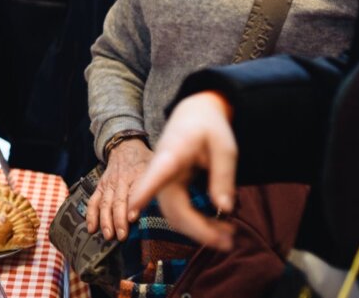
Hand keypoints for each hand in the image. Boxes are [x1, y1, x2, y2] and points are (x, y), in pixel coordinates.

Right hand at [87, 138, 152, 240]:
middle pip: (118, 201)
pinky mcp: (101, 186)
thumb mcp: (156, 167)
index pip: (134, 191)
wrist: (125, 146)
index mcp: (137, 175)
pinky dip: (91, 214)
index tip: (132, 218)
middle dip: (118, 219)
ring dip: (105, 220)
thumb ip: (159, 183)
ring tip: (108, 235)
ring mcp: (109, 183)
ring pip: (105, 203)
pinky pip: (93, 201)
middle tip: (120, 235)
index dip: (133, 205)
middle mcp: (121, 180)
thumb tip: (167, 204)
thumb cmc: (144, 160)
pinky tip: (91, 227)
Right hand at [129, 92, 237, 249]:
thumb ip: (223, 177)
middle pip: (171, 207)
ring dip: (198, 231)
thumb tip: (224, 210)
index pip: (155, 174)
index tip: (130, 209)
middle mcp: (161, 170)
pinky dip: (196, 224)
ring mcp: (163, 181)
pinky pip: (178, 212)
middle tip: (228, 243)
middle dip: (197, 230)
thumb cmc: (209, 127)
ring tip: (228, 237)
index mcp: (171, 154)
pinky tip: (216, 227)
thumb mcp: (224, 147)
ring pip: (173, 215)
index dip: (143, 192)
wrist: (195, 115)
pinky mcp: (169, 187)